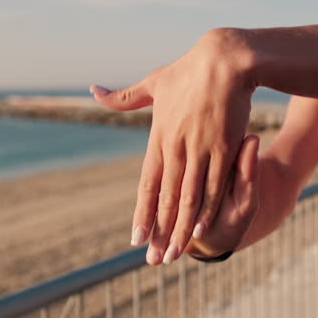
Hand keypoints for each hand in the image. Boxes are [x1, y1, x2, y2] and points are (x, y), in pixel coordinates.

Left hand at [91, 29, 253, 264]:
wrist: (224, 60)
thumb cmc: (189, 70)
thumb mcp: (153, 82)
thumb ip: (125, 97)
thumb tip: (93, 89)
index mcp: (159, 137)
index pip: (147, 184)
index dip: (142, 212)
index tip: (135, 237)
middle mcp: (177, 148)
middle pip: (166, 198)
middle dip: (159, 231)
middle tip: (153, 258)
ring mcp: (201, 149)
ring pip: (188, 198)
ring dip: (181, 228)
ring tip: (174, 252)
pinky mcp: (224, 148)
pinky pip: (214, 186)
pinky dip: (206, 210)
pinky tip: (200, 228)